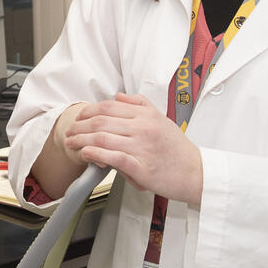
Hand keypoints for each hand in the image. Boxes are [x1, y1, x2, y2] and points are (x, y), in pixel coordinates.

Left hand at [64, 92, 203, 206]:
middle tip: (69, 132)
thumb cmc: (178, 149)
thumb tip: (117, 95)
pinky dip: (95, 154)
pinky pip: (113, 157)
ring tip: (72, 144)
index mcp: (146, 115)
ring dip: (82, 140)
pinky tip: (86, 154)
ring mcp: (142, 148)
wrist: (197, 172)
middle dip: (79, 126)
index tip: (79, 117)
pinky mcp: (142, 168)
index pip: (109, 107)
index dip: (88, 111)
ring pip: (103, 138)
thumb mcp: (161, 119)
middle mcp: (143, 128)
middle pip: (101, 122)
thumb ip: (139, 104)